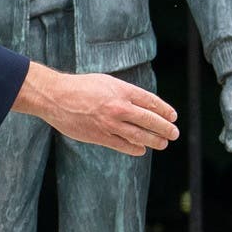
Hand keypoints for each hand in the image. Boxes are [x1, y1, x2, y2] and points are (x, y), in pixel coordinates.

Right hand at [12, 64, 178, 156]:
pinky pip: (122, 145)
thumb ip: (125, 93)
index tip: (173, 116)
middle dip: (165, 128)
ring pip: (139, 135)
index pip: (151, 101)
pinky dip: (135, 148)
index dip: (164, 110)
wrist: (56, 97)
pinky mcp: (99, 136)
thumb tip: (142, 105)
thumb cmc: (82, 87)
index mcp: (122, 90)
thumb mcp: (107, 82)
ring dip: (154, 140)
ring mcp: (110, 123)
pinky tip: (142, 149)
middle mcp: (119, 107)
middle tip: (174, 133)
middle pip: (149, 119)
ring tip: (163, 143)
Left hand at [218, 73, 231, 152]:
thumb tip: (231, 149)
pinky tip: (230, 117)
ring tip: (229, 116)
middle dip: (229, 134)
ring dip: (228, 130)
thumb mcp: (229, 113)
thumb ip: (231, 131)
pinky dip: (229, 128)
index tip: (228, 124)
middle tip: (228, 119)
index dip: (229, 139)